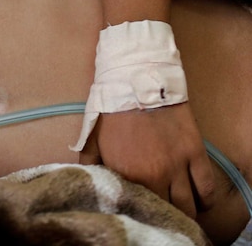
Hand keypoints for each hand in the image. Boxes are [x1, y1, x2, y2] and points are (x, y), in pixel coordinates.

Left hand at [78, 102, 214, 217]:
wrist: (136, 81)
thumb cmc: (110, 110)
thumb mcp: (91, 139)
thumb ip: (88, 166)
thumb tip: (87, 183)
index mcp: (126, 173)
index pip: (138, 207)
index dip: (140, 211)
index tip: (140, 210)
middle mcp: (154, 175)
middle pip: (166, 211)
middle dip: (162, 214)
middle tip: (161, 211)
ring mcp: (177, 165)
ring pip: (188, 206)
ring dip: (185, 212)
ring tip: (179, 209)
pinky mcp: (195, 153)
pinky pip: (207, 188)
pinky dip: (205, 200)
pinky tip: (199, 201)